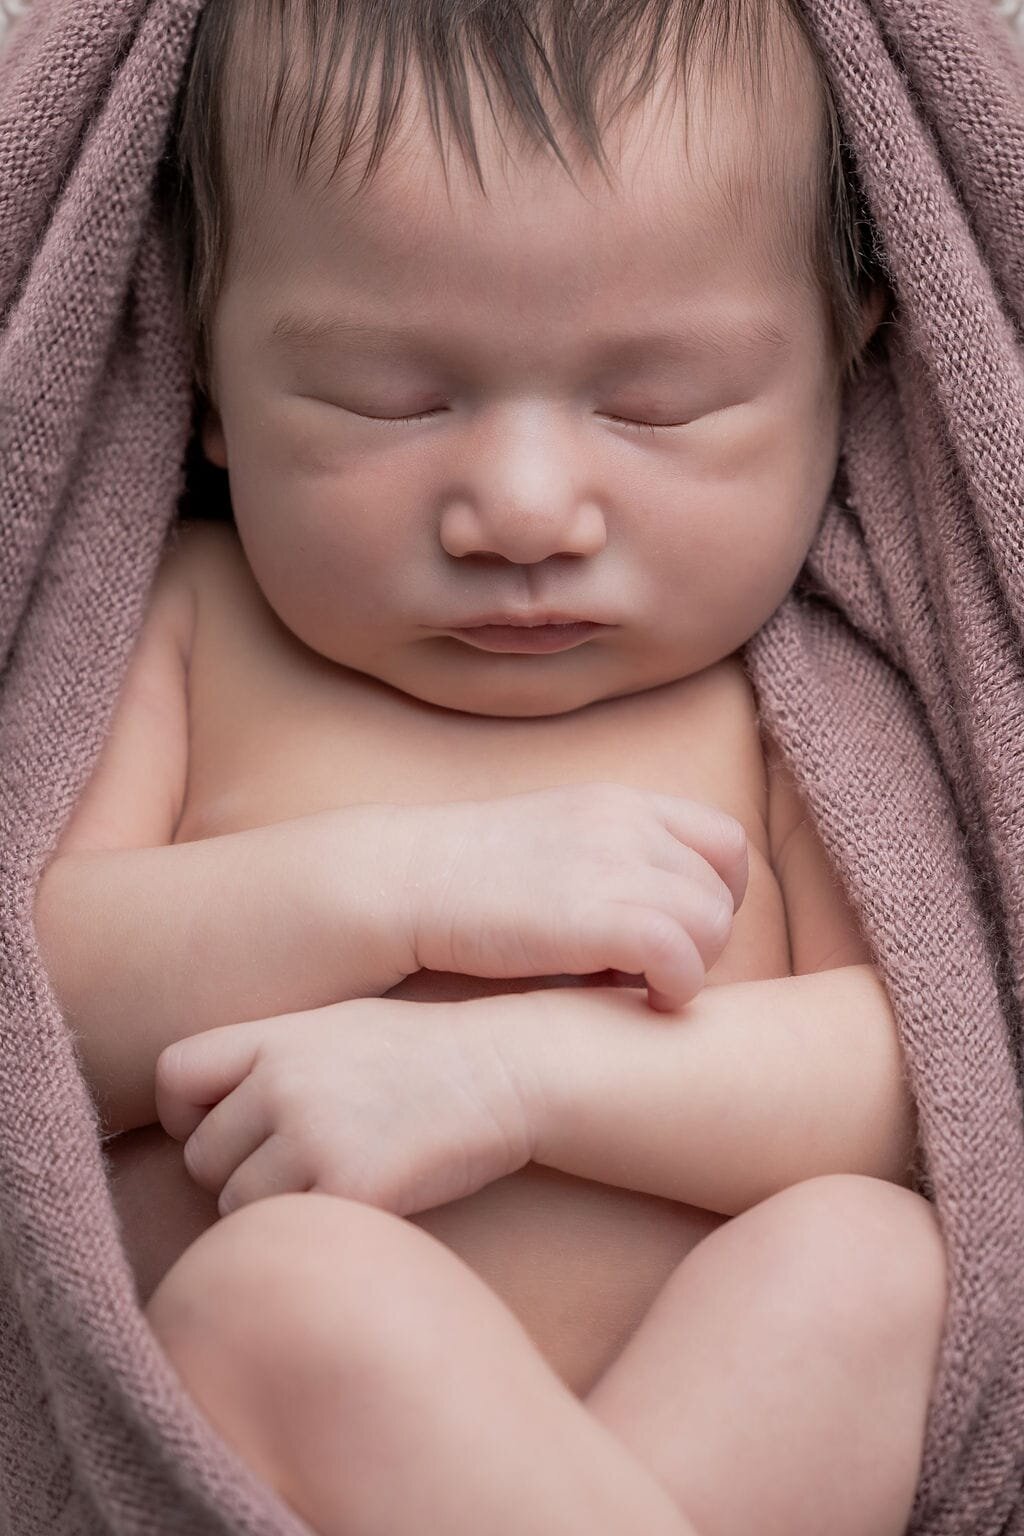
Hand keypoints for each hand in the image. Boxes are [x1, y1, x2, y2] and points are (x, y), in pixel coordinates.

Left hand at [154, 997, 534, 1217]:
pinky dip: (317, 1228)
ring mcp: (313, 1134)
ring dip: (275, 1207)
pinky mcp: (349, 1188)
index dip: (186, 1113)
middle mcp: (283, 1082)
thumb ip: (269, 1062)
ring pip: (237, 1205)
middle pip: (201, 1158)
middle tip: (304, 1163)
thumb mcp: (338, 1028)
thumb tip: (204, 1119)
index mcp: (276, 1036)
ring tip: (339, 1177)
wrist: (510, 1070)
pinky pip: (290, 1232)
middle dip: (239, 1171)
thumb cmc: (426, 1055)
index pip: (174, 1076)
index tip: (225, 1129)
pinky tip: (367, 1199)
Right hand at [400, 783, 747, 1010]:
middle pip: (724, 889)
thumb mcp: (553, 852)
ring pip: (714, 925)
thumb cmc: (466, 886)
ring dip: (690, 967)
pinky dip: (677, 989)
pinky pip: (685, 958)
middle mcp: (628, 822)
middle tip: (651, 972)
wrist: (401, 882)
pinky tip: (640, 1003)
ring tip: (640, 988)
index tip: (676, 933)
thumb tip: (653, 939)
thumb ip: (611, 874)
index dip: (716, 897)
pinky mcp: (603, 915)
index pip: (726, 842)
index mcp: (619, 802)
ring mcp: (617, 864)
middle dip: (702, 940)